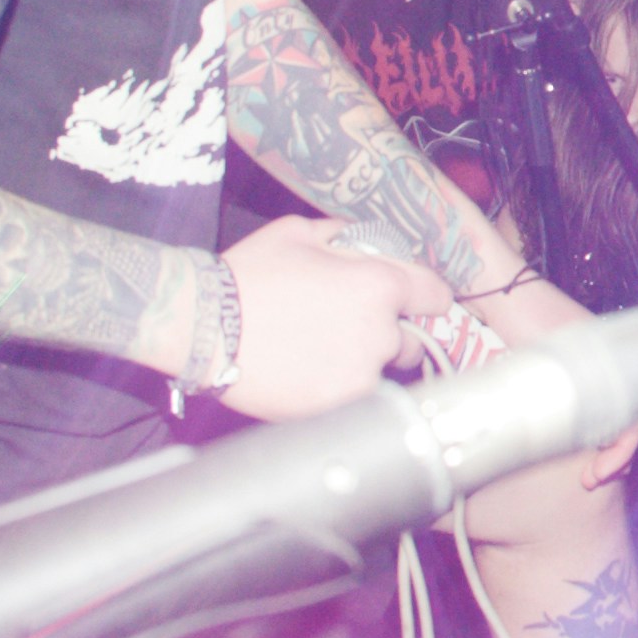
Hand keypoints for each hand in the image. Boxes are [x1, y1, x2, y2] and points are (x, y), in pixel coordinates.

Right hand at [214, 221, 452, 418]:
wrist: (202, 327)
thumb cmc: (248, 275)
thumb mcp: (298, 232)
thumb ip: (345, 236)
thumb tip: (363, 242)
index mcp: (378, 284)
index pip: (434, 295)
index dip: (425, 297)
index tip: (417, 304)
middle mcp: (380, 332)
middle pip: (410, 339)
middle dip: (389, 333)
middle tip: (347, 328)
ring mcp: (362, 374)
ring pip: (382, 371)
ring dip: (364, 362)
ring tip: (320, 353)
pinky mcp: (339, 405)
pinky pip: (355, 396)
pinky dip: (339, 387)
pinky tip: (307, 373)